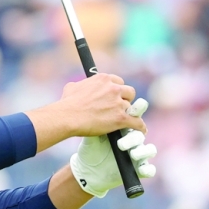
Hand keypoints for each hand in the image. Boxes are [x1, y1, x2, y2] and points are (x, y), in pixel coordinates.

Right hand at [26, 73, 145, 152]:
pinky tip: (141, 129)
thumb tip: (79, 87)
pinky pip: (137, 121)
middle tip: (121, 108)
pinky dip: (139, 126)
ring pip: (132, 108)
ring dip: (128, 114)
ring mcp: (118, 103)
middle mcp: (113, 88)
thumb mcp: (73, 87)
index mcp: (103, 79)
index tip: (115, 97)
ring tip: (126, 121)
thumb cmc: (67, 103)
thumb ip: (82, 85)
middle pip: (129, 92)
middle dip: (126, 100)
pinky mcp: (121, 118)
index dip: (118, 90)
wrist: (67, 117)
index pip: (119, 82)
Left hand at [69, 98, 156, 197]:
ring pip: (149, 150)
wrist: (88, 169)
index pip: (135, 116)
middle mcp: (134, 139)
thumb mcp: (94, 133)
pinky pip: (149, 169)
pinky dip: (148, 169)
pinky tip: (142, 170)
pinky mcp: (138, 169)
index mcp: (125, 126)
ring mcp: (138, 153)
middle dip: (133, 136)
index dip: (136, 113)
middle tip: (120, 143)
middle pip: (140, 134)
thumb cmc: (90, 148)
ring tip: (132, 154)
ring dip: (141, 151)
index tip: (129, 113)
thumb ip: (101, 119)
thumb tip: (104, 101)